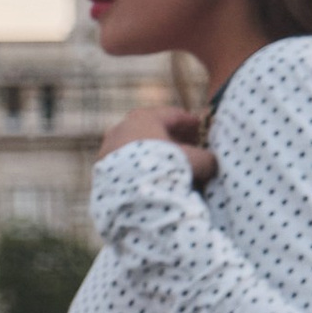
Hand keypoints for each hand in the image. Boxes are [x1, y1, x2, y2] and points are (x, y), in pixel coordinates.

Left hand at [95, 99, 216, 186]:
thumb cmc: (165, 170)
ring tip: (169, 169)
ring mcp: (107, 149)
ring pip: (136, 149)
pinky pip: (126, 165)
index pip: (171, 115)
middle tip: (188, 148)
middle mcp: (121, 128)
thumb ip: (206, 157)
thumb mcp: (194, 161)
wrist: (132, 197)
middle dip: (171, 139)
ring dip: (153, 155)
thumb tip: (211, 162)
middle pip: (151, 131)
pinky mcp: (100, 170)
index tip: (200, 128)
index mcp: (143, 118)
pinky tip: (150, 181)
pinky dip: (139, 169)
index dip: (190, 122)